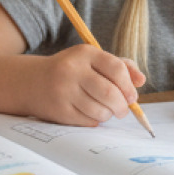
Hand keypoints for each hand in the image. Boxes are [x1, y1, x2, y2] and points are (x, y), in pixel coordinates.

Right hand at [26, 44, 145, 126]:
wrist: (32, 82)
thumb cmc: (71, 71)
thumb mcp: (92, 60)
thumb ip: (120, 66)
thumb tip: (141, 81)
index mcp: (85, 53)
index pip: (116, 69)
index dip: (128, 86)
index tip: (132, 96)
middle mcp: (72, 70)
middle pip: (110, 93)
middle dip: (122, 106)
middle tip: (122, 110)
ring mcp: (64, 91)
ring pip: (100, 110)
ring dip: (108, 115)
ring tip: (105, 111)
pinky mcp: (59, 110)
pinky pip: (88, 121)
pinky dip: (95, 120)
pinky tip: (90, 113)